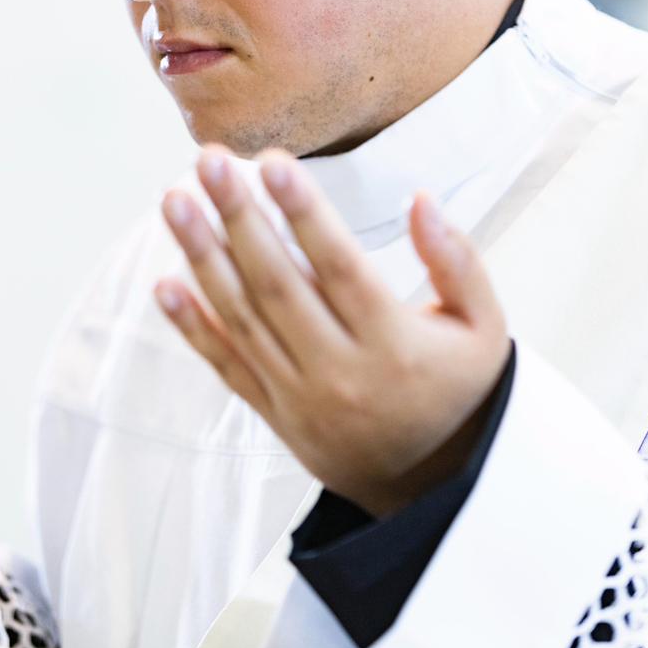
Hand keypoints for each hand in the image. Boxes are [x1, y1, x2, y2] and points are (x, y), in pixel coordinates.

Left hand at [155, 146, 510, 515]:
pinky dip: (193, 327)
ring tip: (175, 201)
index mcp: (395, 345)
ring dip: (202, 256)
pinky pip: (227, 368)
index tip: (274, 163)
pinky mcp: (276, 415)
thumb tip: (421, 200)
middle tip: (209, 162)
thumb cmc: (458, 389)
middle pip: (278, 286)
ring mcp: (301, 398)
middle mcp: (341, 372)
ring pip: (243, 320)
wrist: (435, 485)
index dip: (304, 213)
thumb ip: (457, 260)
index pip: (340, 268)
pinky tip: (165, 284)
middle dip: (239, 217)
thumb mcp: (483, 327)